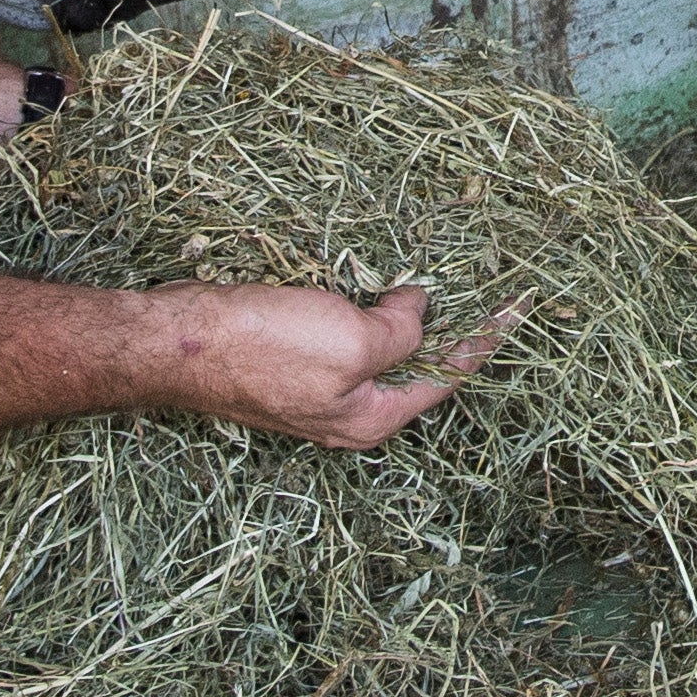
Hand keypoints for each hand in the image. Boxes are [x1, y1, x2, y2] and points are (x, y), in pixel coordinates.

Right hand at [154, 281, 505, 446]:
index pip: (447, 376)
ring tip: (429, 277)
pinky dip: (360, 306)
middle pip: (413, 365)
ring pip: (376, 345)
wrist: (177, 342)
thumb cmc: (263, 348)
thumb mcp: (352, 341)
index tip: (519, 306)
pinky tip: (367, 281)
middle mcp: (346, 411)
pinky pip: (340, 331)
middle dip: (444, 326)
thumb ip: (402, 330)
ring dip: (401, 312)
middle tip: (477, 282)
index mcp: (371, 418)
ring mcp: (315, 386)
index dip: (485, 338)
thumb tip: (422, 307)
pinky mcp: (286, 358)